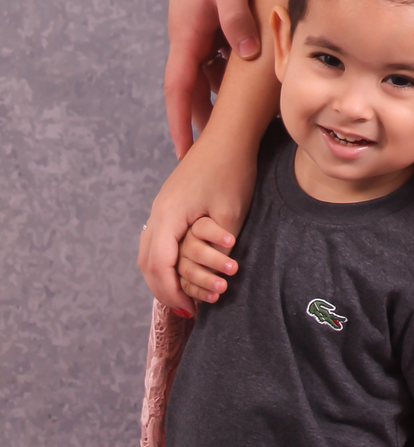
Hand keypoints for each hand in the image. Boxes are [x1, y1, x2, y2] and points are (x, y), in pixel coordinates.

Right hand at [138, 122, 256, 314]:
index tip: (189, 311)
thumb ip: (216, 248)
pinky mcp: (168, 201)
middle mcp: (158, 211)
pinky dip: (162, 259)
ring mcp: (160, 205)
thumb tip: (210, 279)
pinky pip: (156, 239)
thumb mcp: (230, 215)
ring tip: (178, 296)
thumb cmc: (233, 170)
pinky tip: (177, 270)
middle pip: (147, 262)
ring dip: (160, 276)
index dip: (173, 293)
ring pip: (147, 252)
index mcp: (169, 216)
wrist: (229, 134)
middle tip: (183, 310)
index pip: (160, 267)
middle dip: (164, 290)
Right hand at [166, 0, 260, 158]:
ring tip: (236, 119)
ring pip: (206, 66)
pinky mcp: (211, 9)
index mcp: (186, 33)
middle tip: (214, 147)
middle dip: (199, 115)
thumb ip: (235, 21)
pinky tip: (248, 72)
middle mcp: (188, 32)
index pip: (177, 88)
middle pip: (191, 84)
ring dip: (216, 91)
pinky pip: (217, 47)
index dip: (180, 122)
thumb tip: (244, 57)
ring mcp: (199, 21)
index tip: (182, 152)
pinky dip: (228, 64)